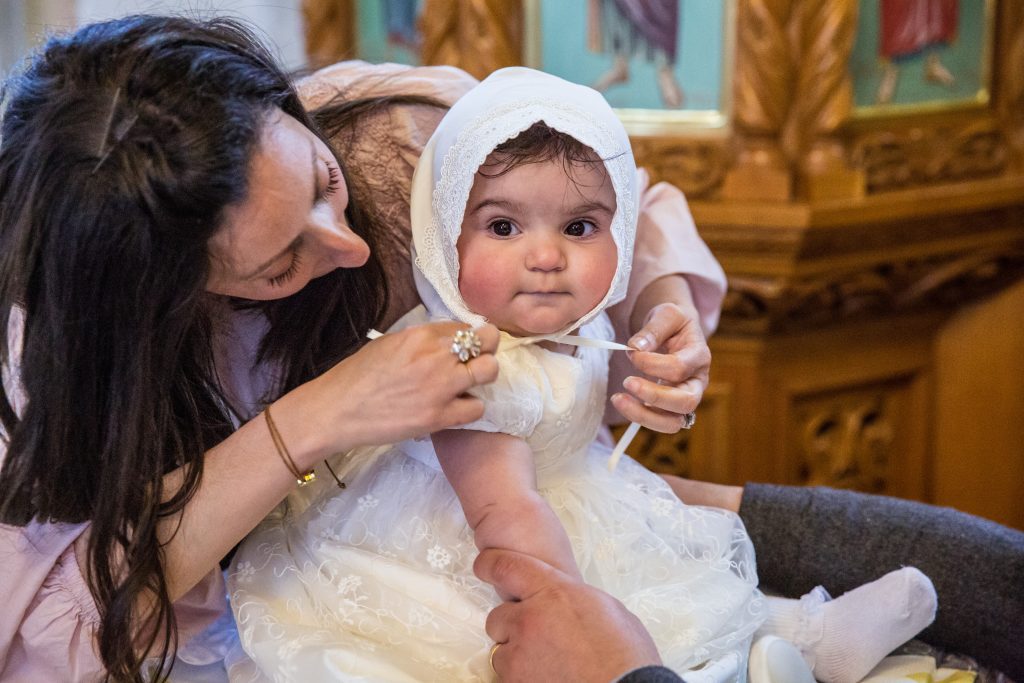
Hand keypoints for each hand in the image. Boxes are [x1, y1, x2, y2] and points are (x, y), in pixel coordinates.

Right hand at [279, 322, 499, 461]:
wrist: (335, 411)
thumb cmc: (356, 376)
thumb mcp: (389, 343)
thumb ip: (421, 341)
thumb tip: (446, 341)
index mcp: (420, 335)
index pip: (465, 326)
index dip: (469, 335)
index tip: (466, 344)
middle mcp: (435, 357)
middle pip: (487, 342)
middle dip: (487, 349)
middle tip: (476, 360)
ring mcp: (440, 388)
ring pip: (489, 372)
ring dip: (482, 377)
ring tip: (467, 384)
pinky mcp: (438, 417)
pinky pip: (476, 408)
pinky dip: (470, 407)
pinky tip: (455, 407)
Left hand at [475, 548, 660, 681]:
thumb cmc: (626, 655)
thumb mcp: (605, 608)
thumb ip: (572, 597)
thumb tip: (562, 599)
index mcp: (553, 592)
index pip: (507, 567)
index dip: (490, 565)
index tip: (482, 565)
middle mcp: (529, 619)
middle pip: (497, 617)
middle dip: (511, 626)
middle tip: (538, 638)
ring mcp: (519, 654)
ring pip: (501, 652)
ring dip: (517, 656)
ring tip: (549, 664)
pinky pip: (507, 677)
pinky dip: (522, 678)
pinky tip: (548, 678)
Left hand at [612, 302, 709, 432]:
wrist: (675, 331)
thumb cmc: (672, 322)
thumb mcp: (667, 314)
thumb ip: (654, 329)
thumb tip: (636, 348)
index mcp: (699, 356)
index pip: (679, 368)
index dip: (652, 363)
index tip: (631, 352)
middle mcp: (698, 382)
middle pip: (686, 402)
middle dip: (654, 396)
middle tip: (627, 383)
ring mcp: (685, 398)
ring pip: (673, 422)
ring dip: (644, 415)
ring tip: (618, 399)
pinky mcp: (671, 408)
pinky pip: (659, 423)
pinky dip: (639, 417)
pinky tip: (623, 402)